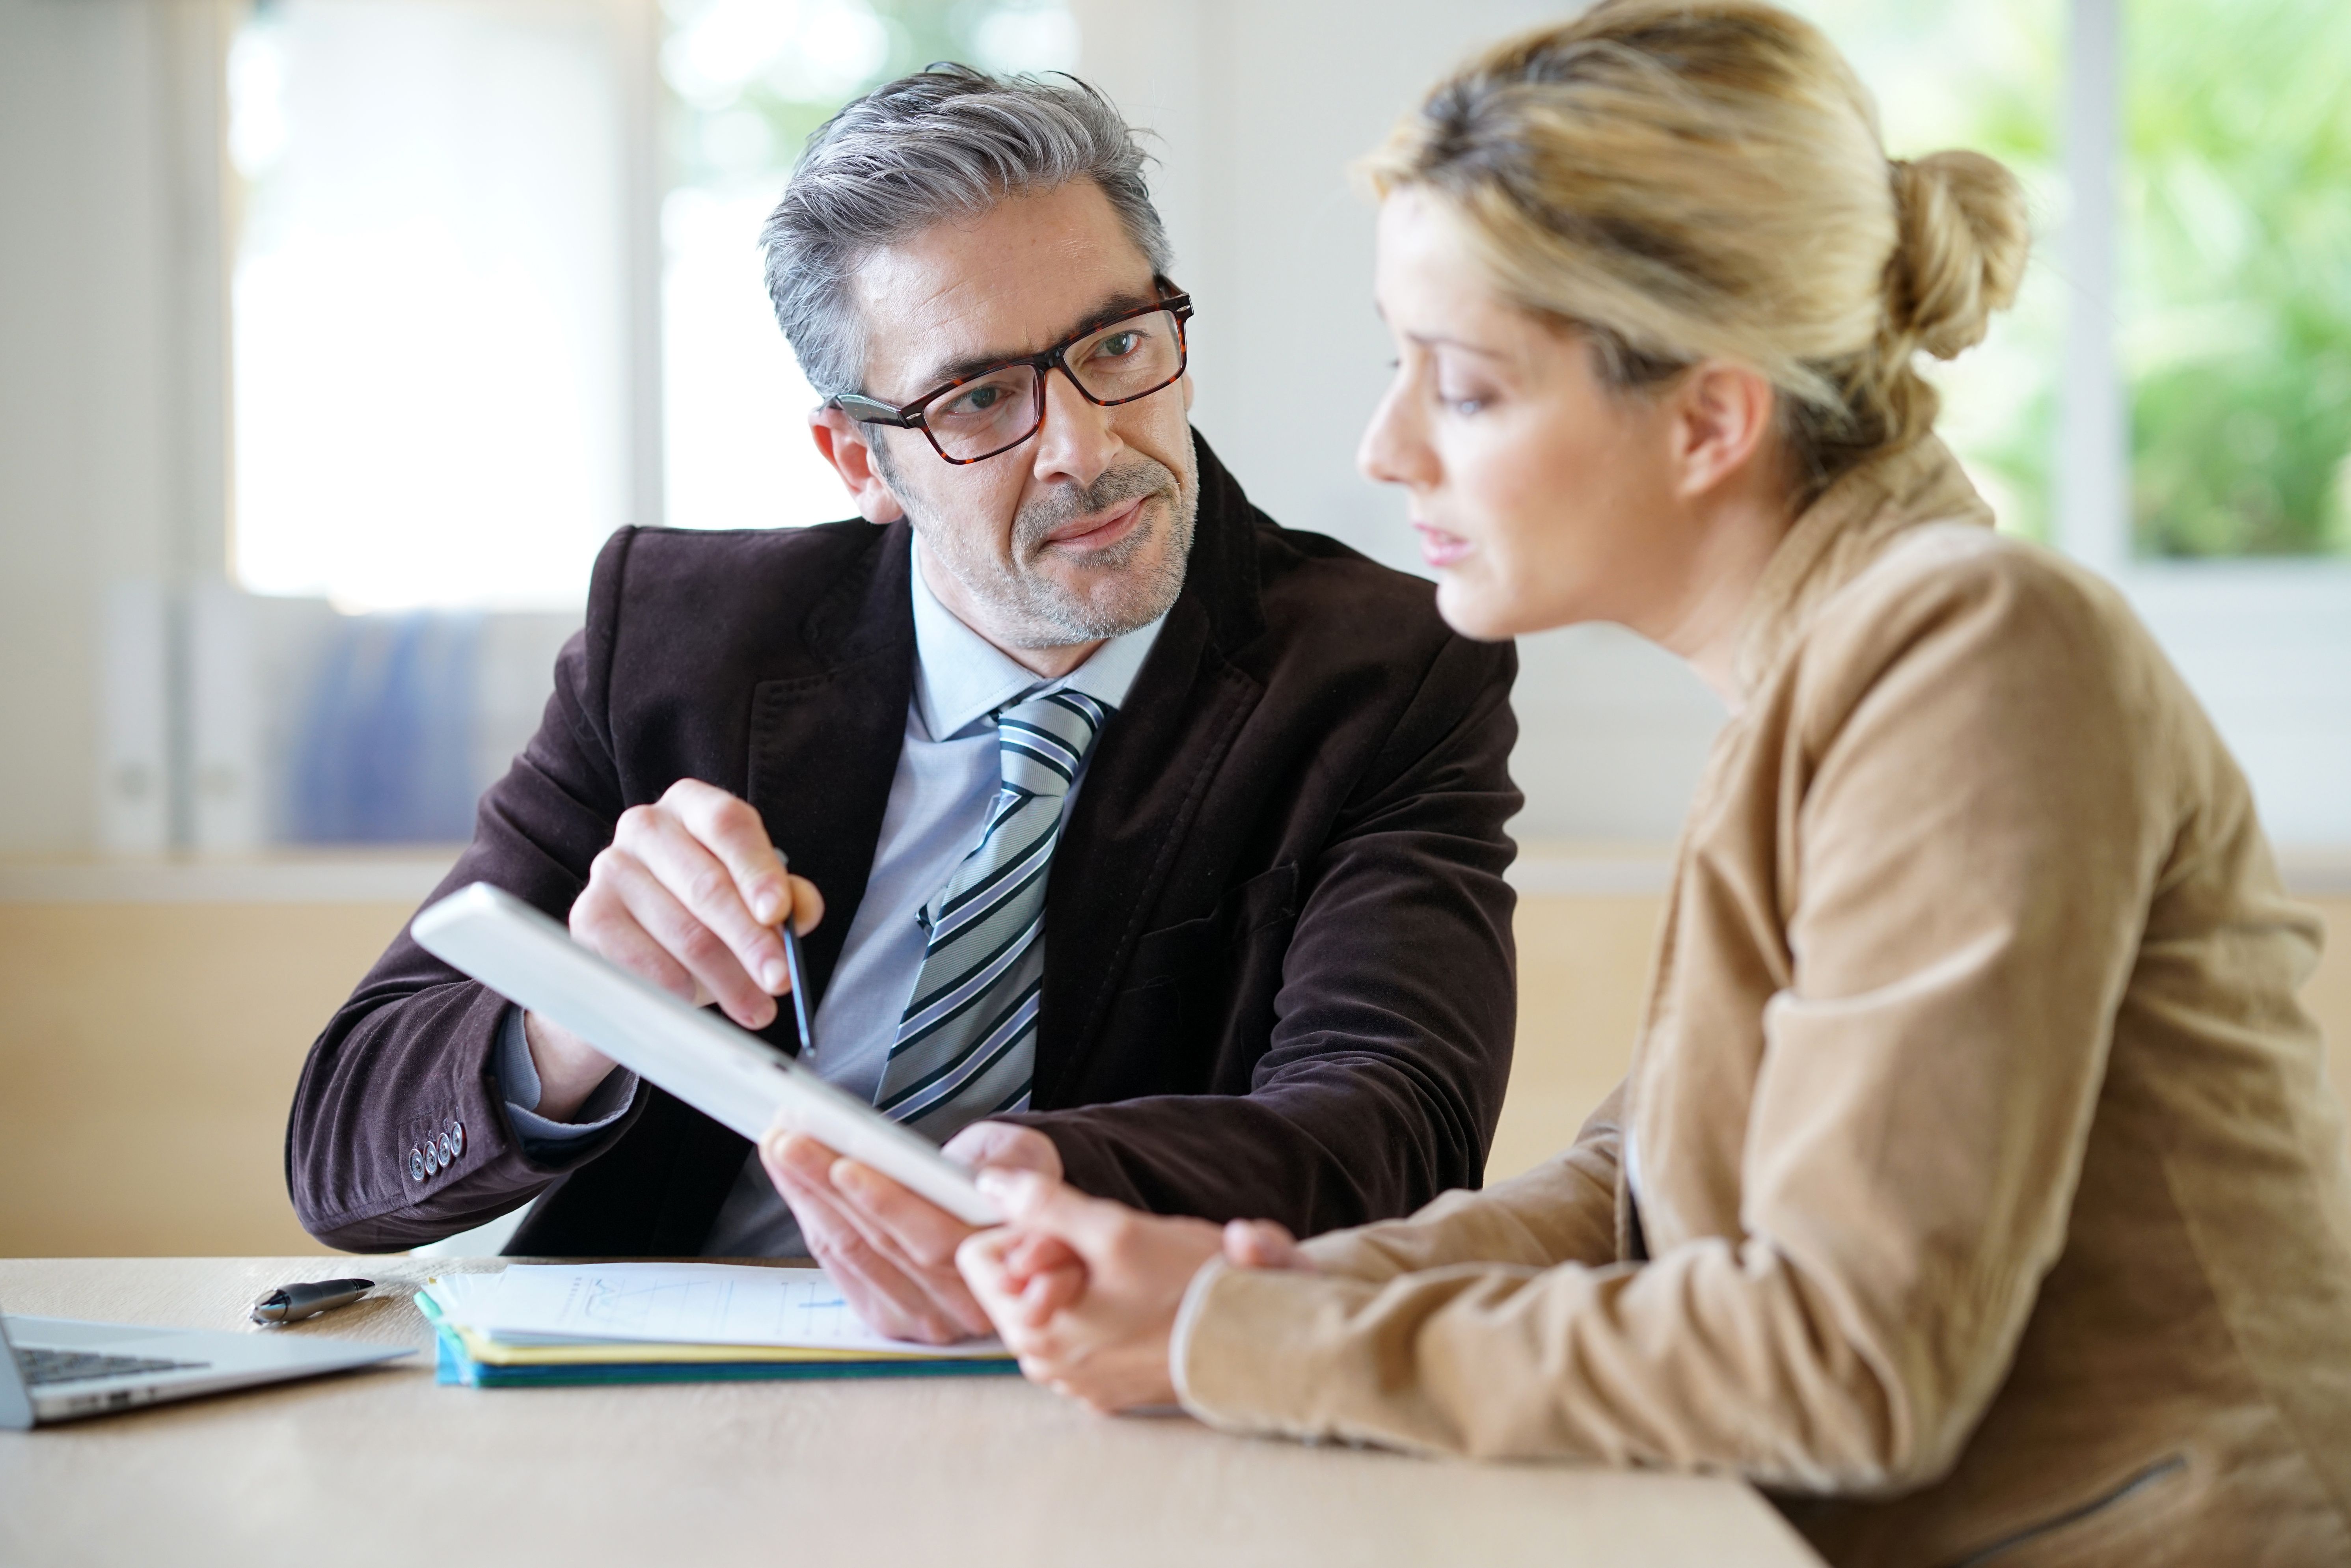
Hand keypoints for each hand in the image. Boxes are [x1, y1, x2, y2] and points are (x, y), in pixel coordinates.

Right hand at [525, 779, 824, 1119]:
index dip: (757, 871)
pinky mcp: (588, 916)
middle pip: (707, 884)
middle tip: (781, 981)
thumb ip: (787, 900)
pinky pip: (643, 962)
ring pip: (682, 931)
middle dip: (752, 940)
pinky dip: (678, 989)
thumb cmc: (706, 916)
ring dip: (727, 979)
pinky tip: (698, 1004)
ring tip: (756, 1008)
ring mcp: (609, 868)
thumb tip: (802, 911)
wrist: (635, 956)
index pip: (729, 825)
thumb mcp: (752, 902)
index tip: (779, 915)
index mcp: (692, 805)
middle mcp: (645, 825)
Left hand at [758, 1120, 1065, 1344]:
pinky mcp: (892, 1317)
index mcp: (1004, 1264)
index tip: (845, 1165)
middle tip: (789, 1141)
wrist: (1014, 1219)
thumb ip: (1007, 1165)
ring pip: (855, 1254)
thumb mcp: (1025, 1158)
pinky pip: (842, 1267)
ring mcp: (926, 1318)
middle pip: (883, 1244)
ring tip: (781, 1148)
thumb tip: (972, 1172)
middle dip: (828, 1188)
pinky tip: (794, 1182)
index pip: (936, 1239)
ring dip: (809, 1198)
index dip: (888, 1204)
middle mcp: (966, 1305)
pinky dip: (813, 1219)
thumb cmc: (1015, 1179)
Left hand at [956, 1170, 1240, 1412]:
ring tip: (1132, 1277)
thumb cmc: (1189, 1291)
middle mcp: (1045, 1364)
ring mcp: (1077, 1380)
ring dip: (1082, 1282)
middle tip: (1109, 1252)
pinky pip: (1087, 1334)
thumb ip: (1044, 1203)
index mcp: (1031, 1330)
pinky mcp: (1109, 1387)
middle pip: (1018, 1282)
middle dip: (1055, 1256)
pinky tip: (1143, 1304)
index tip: (1071, 1231)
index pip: (979, 1258)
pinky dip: (1105, 1312)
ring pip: (1054, 1305)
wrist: (1256, 1346)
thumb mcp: (1115, 1230)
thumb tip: (990, 1184)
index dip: (1024, 1229)